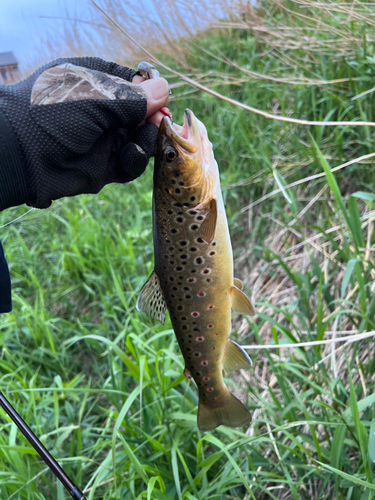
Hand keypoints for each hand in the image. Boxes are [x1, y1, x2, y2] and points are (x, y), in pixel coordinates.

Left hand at [0, 57, 169, 208]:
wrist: (23, 156)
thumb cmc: (53, 115)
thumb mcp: (95, 98)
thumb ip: (132, 98)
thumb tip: (164, 89)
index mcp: (96, 84)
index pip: (134, 85)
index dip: (151, 93)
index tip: (162, 100)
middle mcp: (102, 112)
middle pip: (142, 115)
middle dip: (152, 120)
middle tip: (158, 123)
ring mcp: (103, 140)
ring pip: (139, 140)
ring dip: (145, 141)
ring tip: (139, 142)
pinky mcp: (104, 167)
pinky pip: (130, 164)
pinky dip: (135, 161)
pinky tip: (131, 155)